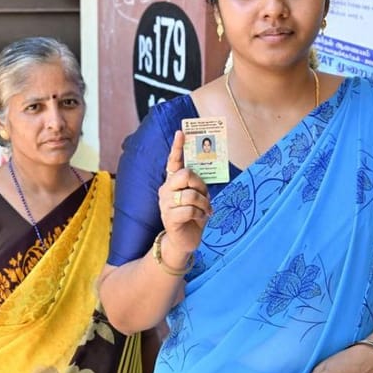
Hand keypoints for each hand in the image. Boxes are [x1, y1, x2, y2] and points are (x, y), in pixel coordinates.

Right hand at [158, 131, 211, 255]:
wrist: (184, 241)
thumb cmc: (192, 216)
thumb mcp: (197, 197)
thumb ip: (197, 185)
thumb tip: (203, 173)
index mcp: (172, 183)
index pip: (173, 162)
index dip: (177, 147)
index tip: (181, 132)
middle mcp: (166, 190)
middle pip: (184, 174)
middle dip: (199, 183)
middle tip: (204, 194)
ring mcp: (166, 204)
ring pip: (190, 194)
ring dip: (204, 203)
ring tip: (206, 210)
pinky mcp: (170, 218)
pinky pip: (190, 210)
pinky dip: (201, 214)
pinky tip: (201, 218)